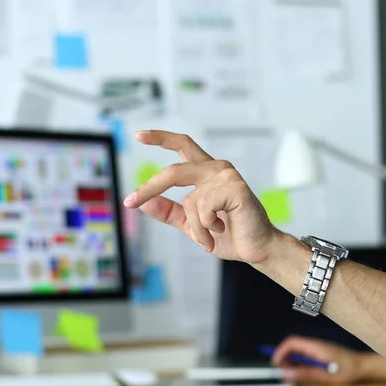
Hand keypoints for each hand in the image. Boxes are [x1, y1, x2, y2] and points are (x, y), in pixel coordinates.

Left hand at [123, 130, 277, 265]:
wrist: (256, 249)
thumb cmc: (230, 235)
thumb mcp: (192, 225)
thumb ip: (170, 212)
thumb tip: (143, 203)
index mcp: (207, 174)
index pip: (183, 146)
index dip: (161, 138)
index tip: (138, 135)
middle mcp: (216, 169)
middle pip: (174, 171)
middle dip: (150, 187)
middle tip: (130, 202)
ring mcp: (226, 176)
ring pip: (190, 200)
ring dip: (196, 226)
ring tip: (212, 235)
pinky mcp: (235, 187)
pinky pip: (204, 207)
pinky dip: (207, 226)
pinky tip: (223, 227)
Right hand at [271, 336, 363, 384]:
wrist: (363, 366)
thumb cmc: (347, 370)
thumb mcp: (324, 375)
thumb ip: (304, 374)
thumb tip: (287, 374)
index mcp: (315, 347)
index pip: (291, 342)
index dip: (280, 352)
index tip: (275, 364)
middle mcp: (315, 345)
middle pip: (293, 347)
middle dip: (284, 359)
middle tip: (283, 373)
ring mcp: (318, 349)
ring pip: (298, 352)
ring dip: (292, 362)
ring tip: (292, 376)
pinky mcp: (321, 354)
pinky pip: (306, 355)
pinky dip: (300, 364)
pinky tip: (303, 373)